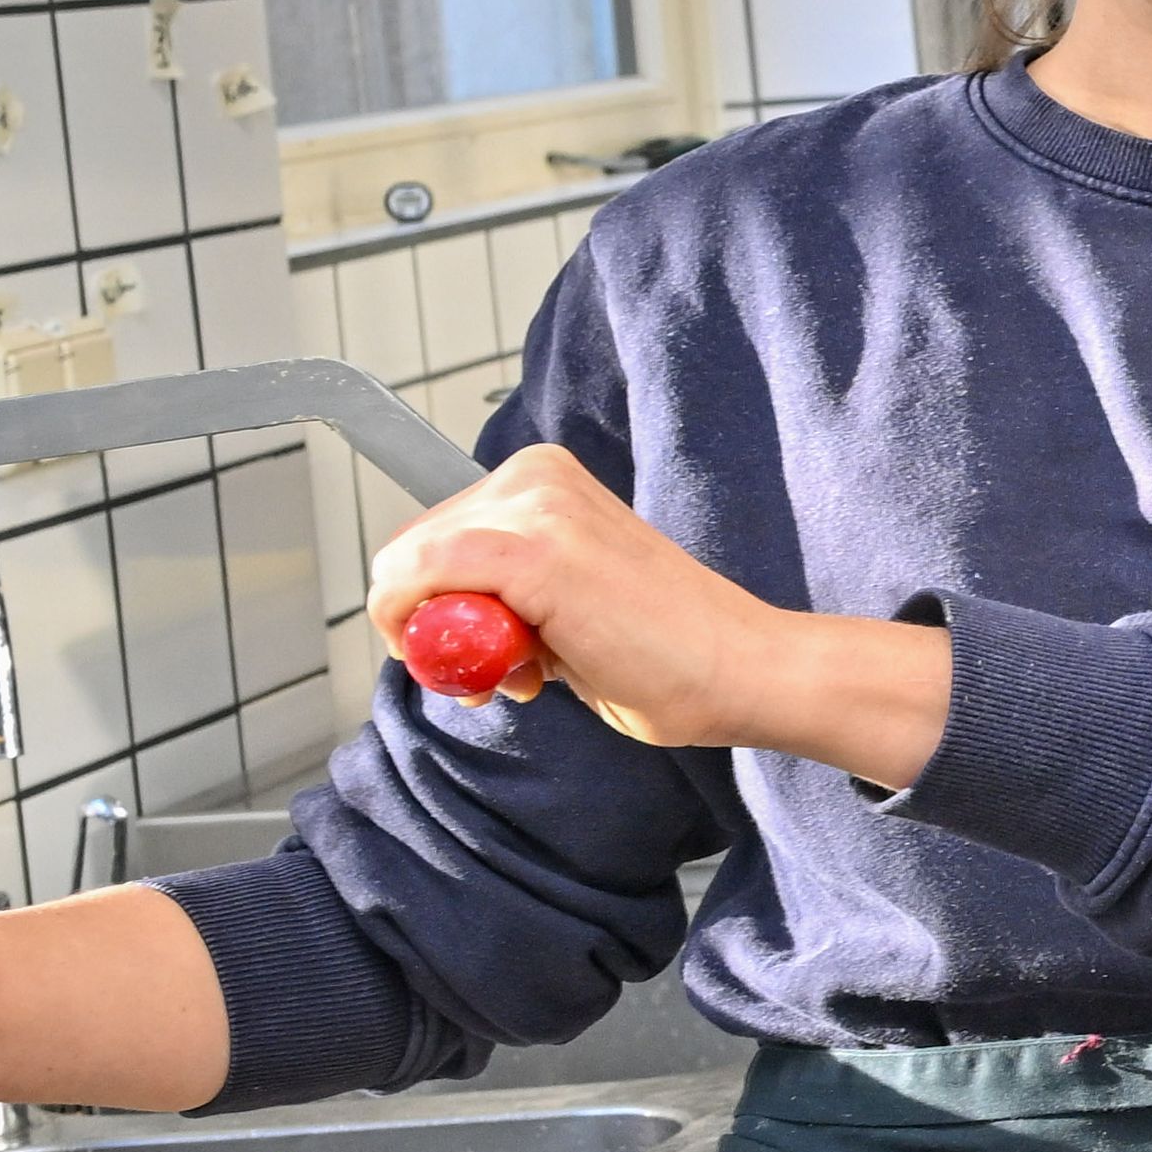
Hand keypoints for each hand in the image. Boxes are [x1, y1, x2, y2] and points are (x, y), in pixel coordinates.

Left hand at [368, 446, 948, 782]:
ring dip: (442, 637)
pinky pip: (418, 580)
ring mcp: (534, 508)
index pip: (432, 537)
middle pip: (411, 550)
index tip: (480, 656)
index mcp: (545, 478)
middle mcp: (535, 476)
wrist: (742, 669)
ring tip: (528, 673)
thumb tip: (443, 620)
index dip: (431, 605)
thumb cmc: (667, 654)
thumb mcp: (565, 603)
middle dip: (430, 623)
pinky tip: (514, 672)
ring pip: (409, 567)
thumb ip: (505, 596)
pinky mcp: (531, 552)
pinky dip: (429, 633)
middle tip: (505, 675)